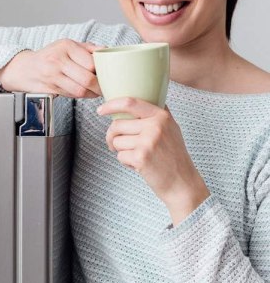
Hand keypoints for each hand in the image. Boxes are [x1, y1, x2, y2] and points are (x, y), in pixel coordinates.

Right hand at [0, 39, 104, 97]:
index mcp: (65, 46)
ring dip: (92, 93)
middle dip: (99, 86)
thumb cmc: (49, 56)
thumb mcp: (66, 45)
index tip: (107, 74)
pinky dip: (81, 96)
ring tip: (96, 91)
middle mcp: (57, 60)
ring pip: (80, 90)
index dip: (102, 71)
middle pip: (87, 79)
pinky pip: (71, 95)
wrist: (23, 69)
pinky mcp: (49, 89)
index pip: (92, 62)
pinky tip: (84, 92)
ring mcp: (52, 76)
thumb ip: (87, 48)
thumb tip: (107, 50)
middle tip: (105, 87)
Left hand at [97, 97, 209, 223]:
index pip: (129, 103)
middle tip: (118, 145)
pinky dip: (126, 162)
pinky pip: (120, 156)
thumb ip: (154, 114)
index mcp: (161, 116)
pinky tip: (140, 165)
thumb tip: (133, 100)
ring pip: (116, 141)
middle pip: (117, 125)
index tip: (101, 110)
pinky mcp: (141, 157)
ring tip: (137, 156)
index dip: (110, 105)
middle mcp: (155, 126)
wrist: (182, 182)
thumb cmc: (173, 156)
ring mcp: (148, 142)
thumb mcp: (171, 128)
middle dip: (112, 136)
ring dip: (121, 151)